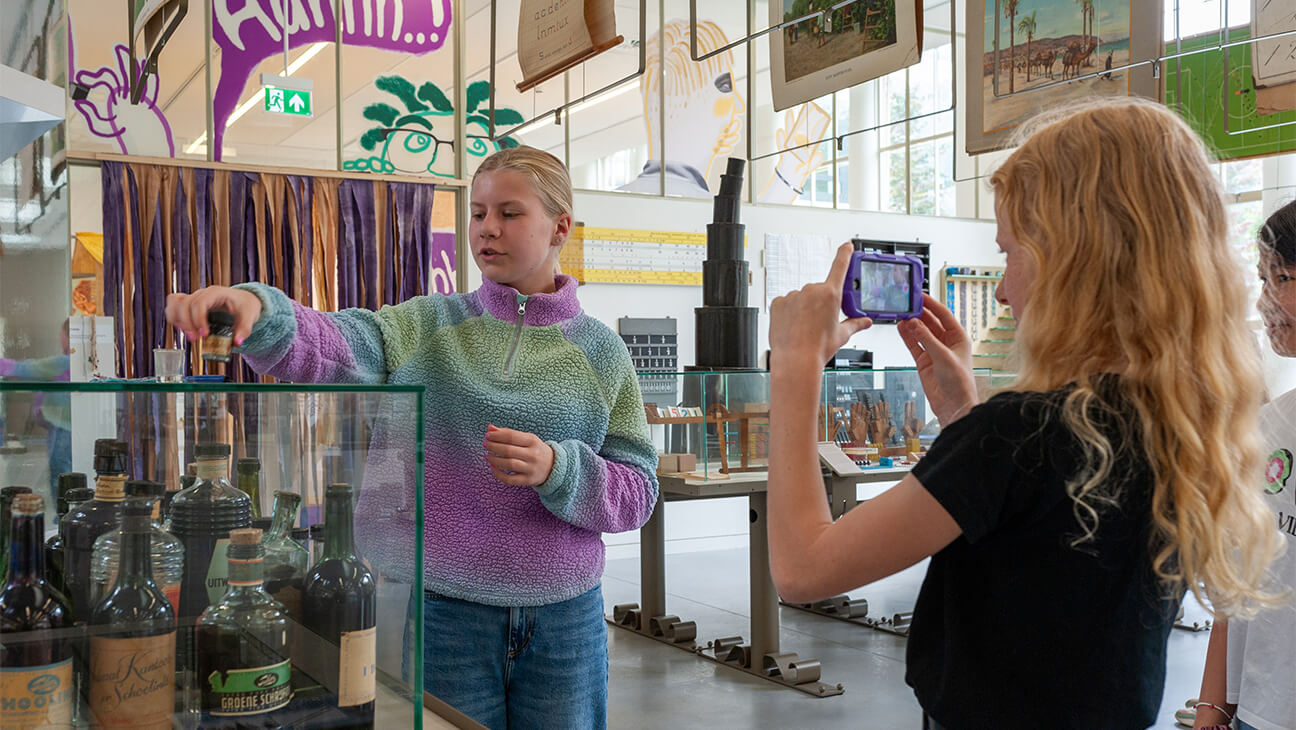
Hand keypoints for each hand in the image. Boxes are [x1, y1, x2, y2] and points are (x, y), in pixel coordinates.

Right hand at [164, 286, 262, 344]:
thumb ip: (244, 329)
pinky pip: (174, 304)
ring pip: (175, 303)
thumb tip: (237, 342)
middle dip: (187, 323)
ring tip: (188, 334)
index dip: (198, 320)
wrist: (244, 300)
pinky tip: (182, 328)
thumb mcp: (250, 316)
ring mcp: (195, 298)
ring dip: (177, 320)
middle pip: (184, 304)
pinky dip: (174, 316)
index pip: (200, 303)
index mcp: (216, 293)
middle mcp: (203, 294)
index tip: (204, 334)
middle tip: (195, 339)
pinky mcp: (191, 304)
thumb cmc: (245, 305)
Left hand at [483, 424, 555, 486]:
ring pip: (509, 464)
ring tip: (487, 456)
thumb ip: (508, 433)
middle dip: (493, 447)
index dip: (497, 435)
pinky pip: (510, 479)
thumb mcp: (526, 439)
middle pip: (508, 450)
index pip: (511, 436)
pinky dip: (498, 474)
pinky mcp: (528, 480)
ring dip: (495, 460)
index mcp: (533, 441)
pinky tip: (492, 467)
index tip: (487, 435)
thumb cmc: (535, 450)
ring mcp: (531, 468)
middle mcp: (533, 454)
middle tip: (485, 444)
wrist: (553, 466)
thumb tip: (490, 428)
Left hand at [769, 242, 872, 369]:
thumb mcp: (842, 335)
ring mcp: (793, 295)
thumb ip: (855, 324)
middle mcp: (811, 290)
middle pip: (819, 291)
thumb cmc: (818, 348)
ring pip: (802, 298)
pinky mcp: (778, 302)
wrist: (796, 360)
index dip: (845, 253)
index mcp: (831, 294)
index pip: (840, 266)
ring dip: (804, 308)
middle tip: (820, 322)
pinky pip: (786, 303)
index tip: (846, 245)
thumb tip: (866, 322)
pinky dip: (789, 312)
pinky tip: (792, 326)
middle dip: (821, 303)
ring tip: (805, 328)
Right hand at [897, 294, 977, 424]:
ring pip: (920, 333)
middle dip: (919, 314)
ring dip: (911, 325)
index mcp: (958, 337)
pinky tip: (900, 328)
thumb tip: (914, 323)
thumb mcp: (943, 356)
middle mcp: (947, 343)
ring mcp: (934, 352)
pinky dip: (907, 337)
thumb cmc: (960, 383)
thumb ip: (926, 338)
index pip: (943, 315)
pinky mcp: (924, 362)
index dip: (932, 304)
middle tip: (907, 305)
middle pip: (931, 322)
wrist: (954, 405)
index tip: (920, 296)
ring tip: (900, 315)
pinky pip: (914, 345)